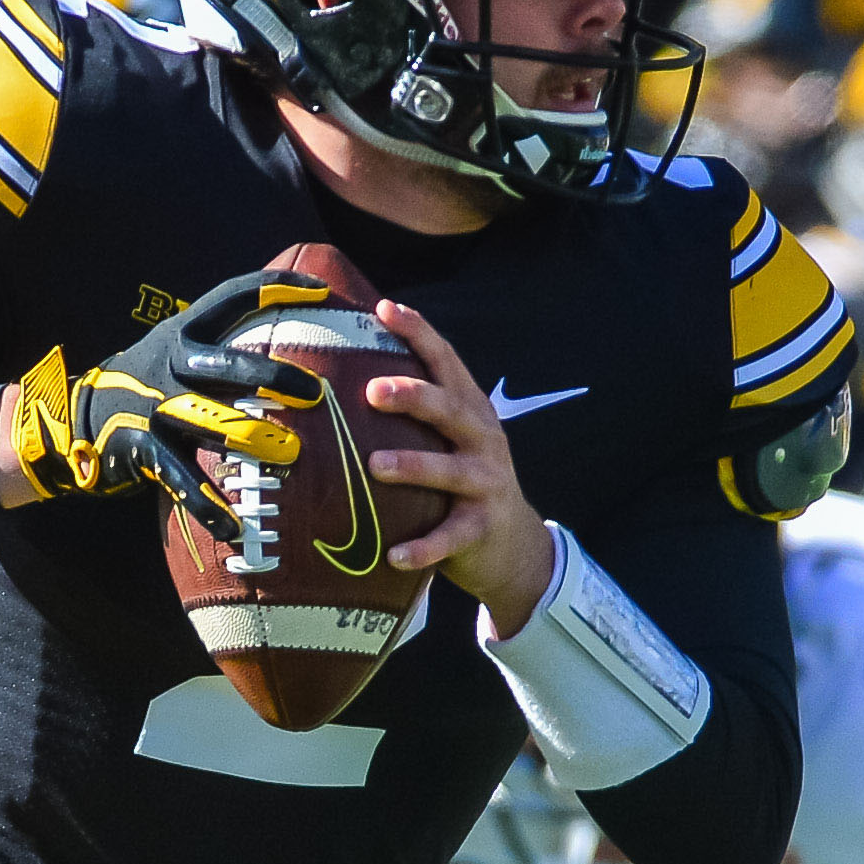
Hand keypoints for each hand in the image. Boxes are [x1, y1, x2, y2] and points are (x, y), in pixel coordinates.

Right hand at [2, 269, 307, 542]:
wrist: (77, 417)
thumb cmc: (149, 384)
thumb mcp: (177, 351)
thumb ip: (224, 344)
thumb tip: (294, 335)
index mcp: (184, 334)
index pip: (233, 298)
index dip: (274, 289)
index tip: (322, 291)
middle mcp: (171, 365)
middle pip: (226, 365)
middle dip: (271, 376)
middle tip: (314, 392)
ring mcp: (156, 407)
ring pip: (209, 422)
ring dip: (251, 439)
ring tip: (291, 455)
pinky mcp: (144, 448)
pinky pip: (182, 480)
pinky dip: (209, 505)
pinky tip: (235, 526)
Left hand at [363, 299, 554, 619]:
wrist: (514, 545)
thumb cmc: (463, 482)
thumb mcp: (450, 439)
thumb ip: (418, 412)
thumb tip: (350, 374)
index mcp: (470, 411)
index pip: (445, 362)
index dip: (419, 333)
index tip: (384, 309)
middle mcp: (483, 439)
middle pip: (451, 410)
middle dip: (415, 397)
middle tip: (373, 391)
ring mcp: (486, 484)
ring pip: (451, 473)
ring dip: (414, 466)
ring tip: (376, 465)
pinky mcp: (482, 527)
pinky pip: (450, 537)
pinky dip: (424, 547)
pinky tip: (395, 554)